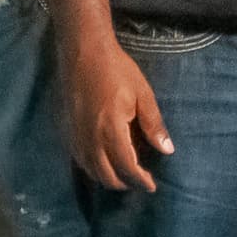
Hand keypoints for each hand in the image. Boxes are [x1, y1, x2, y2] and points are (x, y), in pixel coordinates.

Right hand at [65, 35, 172, 192]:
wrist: (83, 51)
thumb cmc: (117, 69)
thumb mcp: (143, 94)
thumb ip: (154, 124)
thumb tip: (167, 150)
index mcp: (111, 129)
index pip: (126, 167)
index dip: (140, 180)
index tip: (152, 185)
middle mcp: (91, 138)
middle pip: (107, 176)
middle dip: (125, 184)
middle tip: (141, 181)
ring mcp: (77, 136)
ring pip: (91, 171)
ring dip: (109, 178)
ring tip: (125, 175)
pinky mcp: (68, 131)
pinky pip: (80, 160)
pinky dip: (94, 168)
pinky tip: (104, 162)